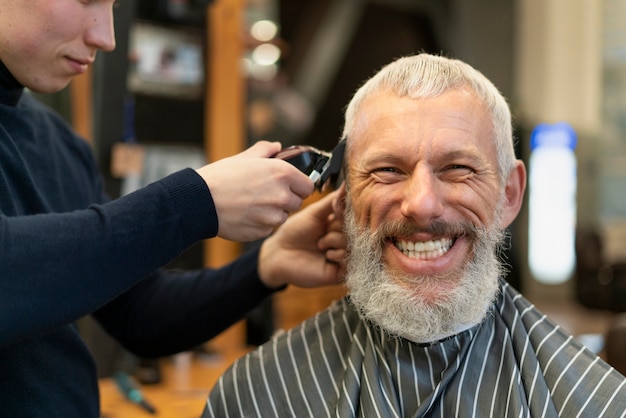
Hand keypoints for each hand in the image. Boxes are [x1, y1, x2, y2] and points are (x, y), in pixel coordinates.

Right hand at [195, 141, 313, 241]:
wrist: (200, 201)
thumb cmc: (220, 177)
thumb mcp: (244, 157)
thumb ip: (265, 151)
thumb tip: (277, 147)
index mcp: (282, 173)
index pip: (308, 186)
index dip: (299, 186)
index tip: (289, 186)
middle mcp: (282, 196)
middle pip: (297, 203)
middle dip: (285, 199)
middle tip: (266, 194)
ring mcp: (272, 216)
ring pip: (282, 217)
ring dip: (273, 213)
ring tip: (252, 204)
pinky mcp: (262, 231)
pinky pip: (268, 228)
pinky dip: (260, 224)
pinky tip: (245, 215)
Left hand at [258, 190, 346, 288]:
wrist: (279, 254)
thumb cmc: (294, 232)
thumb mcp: (314, 212)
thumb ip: (333, 200)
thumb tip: (348, 184)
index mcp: (339, 224)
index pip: (355, 216)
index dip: (348, 212)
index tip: (336, 211)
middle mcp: (343, 239)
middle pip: (356, 230)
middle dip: (340, 227)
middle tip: (325, 229)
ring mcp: (342, 255)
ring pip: (354, 245)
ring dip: (336, 241)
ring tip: (320, 244)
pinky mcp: (340, 272)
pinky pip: (351, 262)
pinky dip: (340, 255)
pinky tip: (327, 255)